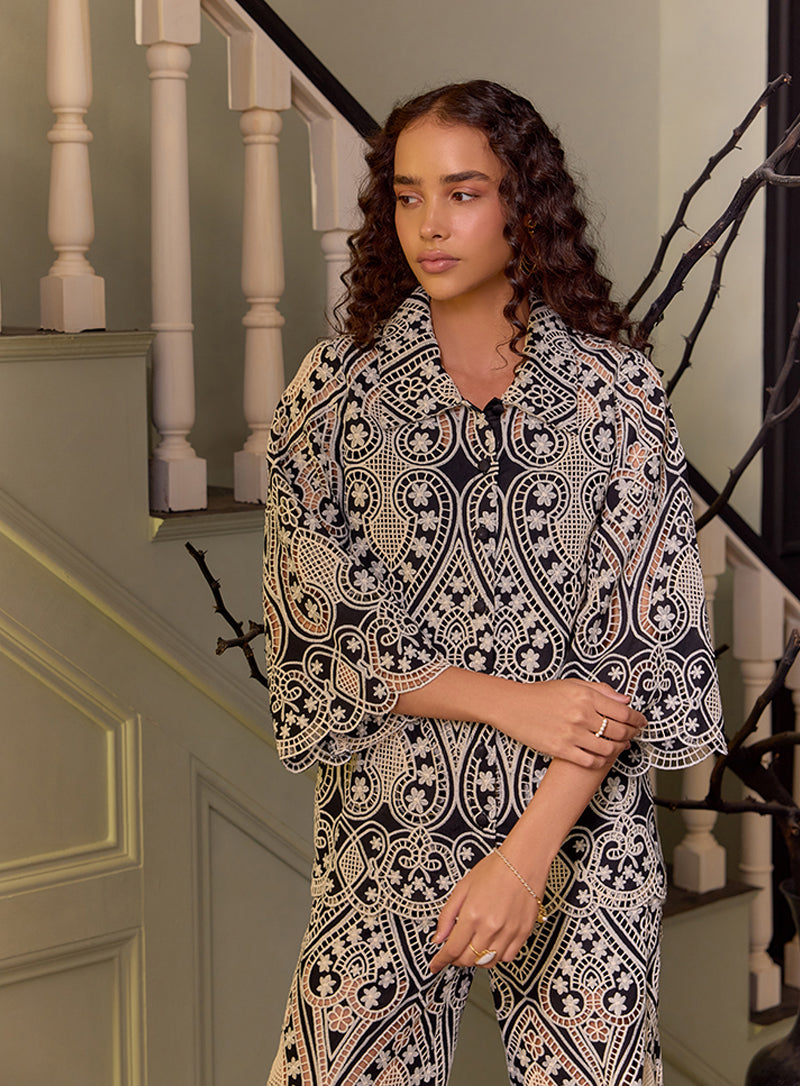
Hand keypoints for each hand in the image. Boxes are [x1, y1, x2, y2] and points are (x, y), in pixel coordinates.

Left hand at [429, 850, 540, 973]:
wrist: (524, 862)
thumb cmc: (495, 869)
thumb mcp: (462, 888)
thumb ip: (447, 915)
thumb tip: (438, 937)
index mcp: (472, 915)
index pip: (452, 949)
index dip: (441, 960)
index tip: (435, 965)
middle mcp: (490, 927)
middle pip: (468, 959)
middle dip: (456, 959)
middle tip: (454, 952)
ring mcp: (508, 933)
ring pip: (487, 963)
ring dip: (476, 959)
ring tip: (473, 946)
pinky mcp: (523, 934)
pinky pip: (507, 957)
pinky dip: (496, 956)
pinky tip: (492, 944)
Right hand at [490, 678, 645, 769]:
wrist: (512, 706)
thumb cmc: (541, 694)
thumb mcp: (571, 684)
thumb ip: (600, 690)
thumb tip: (625, 699)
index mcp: (585, 696)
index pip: (623, 711)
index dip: (637, 718)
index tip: (641, 722)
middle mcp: (581, 714)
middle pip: (619, 731)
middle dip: (632, 734)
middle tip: (633, 735)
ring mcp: (571, 734)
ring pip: (608, 748)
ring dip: (618, 749)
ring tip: (619, 747)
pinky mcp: (561, 749)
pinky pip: (590, 761)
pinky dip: (601, 761)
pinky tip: (601, 757)